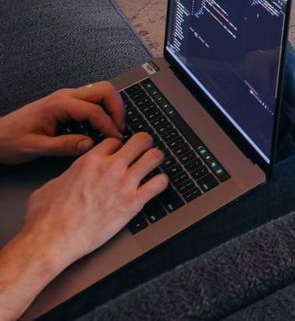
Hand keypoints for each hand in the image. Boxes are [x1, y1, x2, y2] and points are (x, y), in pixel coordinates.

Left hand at [0, 84, 123, 164]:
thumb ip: (64, 146)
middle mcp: (64, 96)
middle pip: (104, 90)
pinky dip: (104, 108)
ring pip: (101, 91)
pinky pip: (93, 98)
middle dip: (118, 108)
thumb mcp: (35, 148)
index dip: (109, 125)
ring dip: (113, 106)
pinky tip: (102, 124)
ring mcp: (66, 97)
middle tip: (120, 128)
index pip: (94, 110)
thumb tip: (90, 144)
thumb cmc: (10, 141)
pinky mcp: (66, 102)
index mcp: (58, 105)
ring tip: (114, 126)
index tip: (116, 139)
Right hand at [10, 134, 166, 274]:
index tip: (121, 152)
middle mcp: (109, 168)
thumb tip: (70, 178)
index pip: (115, 140)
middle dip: (144, 144)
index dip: (119, 146)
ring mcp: (124, 184)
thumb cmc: (46, 219)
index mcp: (89, 162)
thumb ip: (67, 176)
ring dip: (156, 159)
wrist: (52, 240)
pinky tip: (156, 185)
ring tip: (154, 165)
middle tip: (144, 151)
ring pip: (154, 157)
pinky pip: (160, 183)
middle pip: (141, 141)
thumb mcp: (50, 186)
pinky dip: (161, 182)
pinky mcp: (133, 203)